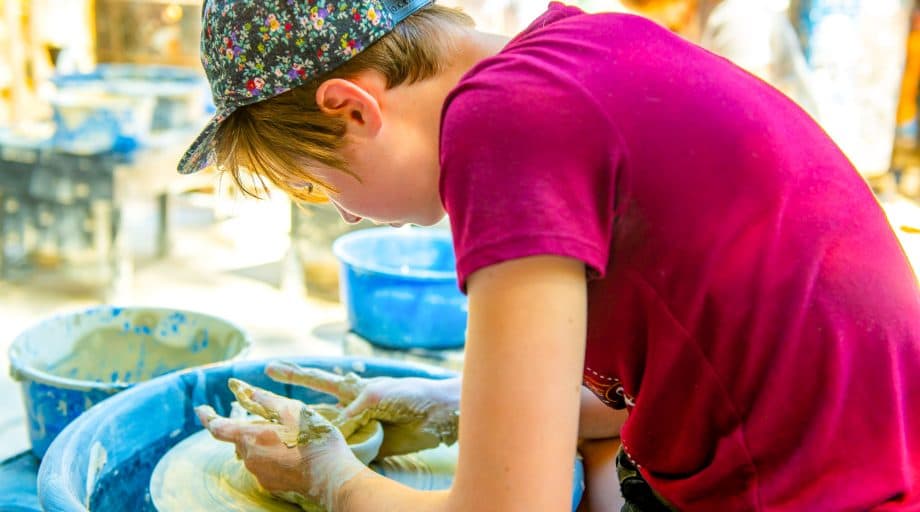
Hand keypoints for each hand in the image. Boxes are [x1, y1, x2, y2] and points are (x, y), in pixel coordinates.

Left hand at [195, 378, 364, 510]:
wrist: (330, 474)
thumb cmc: (313, 438)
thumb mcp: (292, 410)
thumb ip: (267, 400)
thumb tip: (248, 390)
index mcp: (250, 437)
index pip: (218, 427)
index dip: (207, 417)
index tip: (200, 409)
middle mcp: (249, 457)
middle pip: (240, 439)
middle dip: (250, 428)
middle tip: (273, 420)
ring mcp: (259, 473)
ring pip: (253, 452)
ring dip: (263, 442)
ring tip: (290, 437)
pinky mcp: (270, 484)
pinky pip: (264, 465)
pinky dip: (273, 456)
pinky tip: (293, 452)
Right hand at [266, 362, 459, 456]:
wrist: (438, 414)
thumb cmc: (411, 394)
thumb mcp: (379, 395)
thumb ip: (354, 408)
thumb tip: (335, 427)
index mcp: (353, 388)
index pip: (317, 380)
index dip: (295, 375)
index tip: (271, 368)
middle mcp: (351, 408)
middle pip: (314, 407)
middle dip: (289, 405)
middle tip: (262, 399)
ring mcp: (358, 429)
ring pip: (326, 433)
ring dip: (306, 434)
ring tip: (279, 434)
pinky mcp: (369, 447)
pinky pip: (345, 452)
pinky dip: (333, 454)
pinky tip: (315, 458)